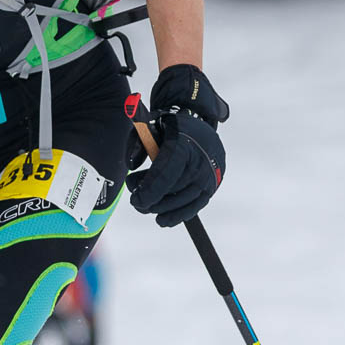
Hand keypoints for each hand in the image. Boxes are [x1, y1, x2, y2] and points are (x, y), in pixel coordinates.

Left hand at [128, 63, 227, 227]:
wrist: (196, 124)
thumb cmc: (167, 127)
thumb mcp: (148, 125)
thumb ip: (136, 141)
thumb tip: (131, 164)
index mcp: (184, 141)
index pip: (168, 170)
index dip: (151, 189)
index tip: (135, 200)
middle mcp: (201, 157)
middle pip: (174, 188)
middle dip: (152, 199)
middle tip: (136, 202)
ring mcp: (210, 173)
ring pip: (184, 199)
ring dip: (161, 207)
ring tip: (146, 206)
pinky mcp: (213, 184)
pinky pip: (196, 205)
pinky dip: (178, 215)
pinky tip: (163, 220)